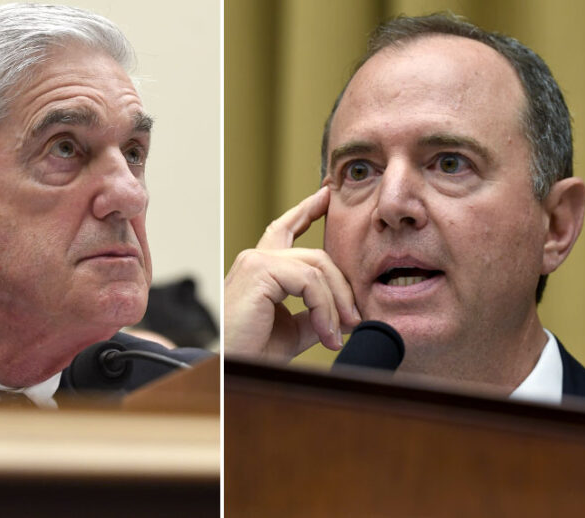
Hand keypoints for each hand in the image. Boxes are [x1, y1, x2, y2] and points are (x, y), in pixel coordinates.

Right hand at [225, 186, 359, 360]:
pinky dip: (325, 308)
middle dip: (342, 286)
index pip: (285, 229)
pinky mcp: (259, 271)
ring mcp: (256, 261)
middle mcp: (256, 259)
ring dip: (336, 303)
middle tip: (355, 320)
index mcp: (260, 269)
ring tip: (338, 334)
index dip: (306, 210)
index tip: (325, 196)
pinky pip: (309, 280)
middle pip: (316, 255)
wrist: (229, 369)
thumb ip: (314, 314)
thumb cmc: (251, 352)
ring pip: (317, 267)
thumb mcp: (292, 331)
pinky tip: (327, 333)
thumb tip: (345, 313)